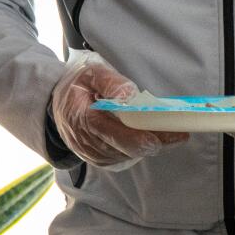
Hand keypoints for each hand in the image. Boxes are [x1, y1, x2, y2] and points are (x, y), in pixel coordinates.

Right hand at [48, 55, 187, 168]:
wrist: (55, 106)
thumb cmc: (77, 87)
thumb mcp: (91, 74)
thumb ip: (111, 83)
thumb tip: (130, 96)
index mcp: (83, 118)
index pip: (115, 133)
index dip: (143, 136)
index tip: (169, 133)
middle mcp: (86, 142)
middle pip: (127, 148)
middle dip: (156, 141)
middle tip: (179, 133)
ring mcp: (92, 154)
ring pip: (128, 155)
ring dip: (149, 145)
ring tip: (169, 132)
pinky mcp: (98, 160)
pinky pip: (124, 158)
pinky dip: (139, 148)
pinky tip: (151, 137)